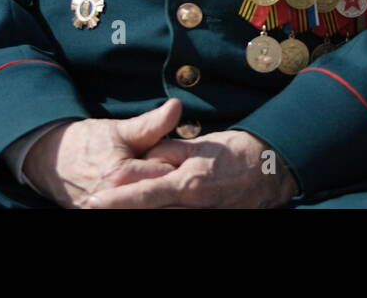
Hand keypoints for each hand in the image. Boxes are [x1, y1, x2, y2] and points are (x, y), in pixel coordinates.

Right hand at [22, 99, 182, 207]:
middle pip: (160, 198)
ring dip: (157, 198)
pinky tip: (147, 197)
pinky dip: (143, 205)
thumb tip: (178, 105)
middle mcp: (113, 202)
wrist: (50, 161)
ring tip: (154, 182)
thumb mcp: (121, 129)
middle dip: (168, 186)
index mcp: (121, 177)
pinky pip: (134, 212)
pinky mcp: (102, 218)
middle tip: (168, 171)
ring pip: (149, 208)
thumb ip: (153, 123)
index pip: (168, 177)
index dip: (177, 166)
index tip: (179, 157)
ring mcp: (107, 214)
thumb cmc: (88, 142)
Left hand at [84, 130, 295, 208]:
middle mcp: (193, 208)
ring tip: (119, 205)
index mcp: (189, 184)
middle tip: (95, 204)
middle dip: (122, 209)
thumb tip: (141, 158)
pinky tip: (154, 207)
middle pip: (149, 214)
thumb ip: (168, 151)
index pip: (143, 196)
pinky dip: (165, 211)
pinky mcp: (212, 220)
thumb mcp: (201, 145)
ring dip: (140, 211)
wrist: (275, 169)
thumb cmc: (238, 152)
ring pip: (164, 217)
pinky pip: (182, 217)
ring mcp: (203, 217)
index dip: (115, 200)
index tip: (91, 201)